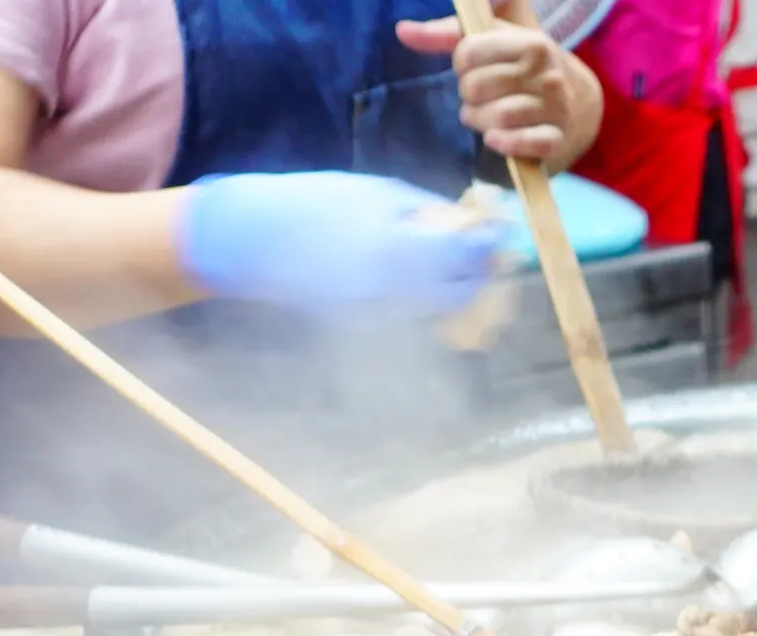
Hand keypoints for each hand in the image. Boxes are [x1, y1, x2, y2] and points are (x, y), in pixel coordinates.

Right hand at [177, 172, 506, 315]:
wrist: (256, 240)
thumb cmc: (316, 203)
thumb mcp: (377, 193)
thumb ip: (425, 211)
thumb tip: (463, 221)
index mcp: (403, 251)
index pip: (469, 257)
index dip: (491, 245)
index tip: (500, 232)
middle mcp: (399, 290)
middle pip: (462, 292)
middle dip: (481, 273)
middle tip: (486, 252)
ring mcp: (383, 311)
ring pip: (440, 308)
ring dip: (456, 287)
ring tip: (457, 261)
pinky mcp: (367, 322)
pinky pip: (412, 313)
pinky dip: (426, 297)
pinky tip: (420, 274)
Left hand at [397, 8, 584, 161]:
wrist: (577, 102)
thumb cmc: (524, 66)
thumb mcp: (494, 40)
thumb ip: (447, 34)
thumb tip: (402, 31)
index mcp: (531, 43)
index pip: (469, 52)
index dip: (460, 63)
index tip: (471, 67)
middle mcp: (547, 74)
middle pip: (476, 87)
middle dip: (468, 94)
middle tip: (478, 96)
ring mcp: (555, 109)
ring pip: (496, 117)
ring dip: (480, 120)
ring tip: (485, 117)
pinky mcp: (556, 140)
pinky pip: (523, 144)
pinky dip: (503, 143)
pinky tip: (494, 139)